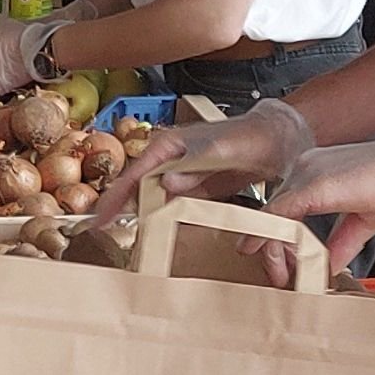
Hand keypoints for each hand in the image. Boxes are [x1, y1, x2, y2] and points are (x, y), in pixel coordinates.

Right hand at [83, 99, 315, 234]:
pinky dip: (155, 218)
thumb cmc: (249, 137)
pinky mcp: (191, 188)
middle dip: (116, 209)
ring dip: (133, 216)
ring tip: (112, 237)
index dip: (115, 197)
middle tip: (99, 234)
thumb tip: (164, 183)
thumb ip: (193, 165)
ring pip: (147, 198)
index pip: (134, 174)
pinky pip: (167, 205)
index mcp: (168, 146)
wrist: (275, 139)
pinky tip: (146, 232)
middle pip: (134, 187)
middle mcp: (167, 159)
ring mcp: (178, 175)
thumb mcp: (222, 150)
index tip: (100, 220)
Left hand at [263, 132, 374, 277]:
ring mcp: (307, 173)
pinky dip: (268, 237)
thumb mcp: (368, 222)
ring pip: (272, 214)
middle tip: (280, 276)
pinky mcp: (313, 185)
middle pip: (275, 212)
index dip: (282, 239)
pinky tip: (266, 255)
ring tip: (280, 275)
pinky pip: (276, 214)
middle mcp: (307, 168)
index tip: (287, 264)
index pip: (287, 209)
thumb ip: (343, 243)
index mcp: (319, 172)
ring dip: (271, 249)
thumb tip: (331, 265)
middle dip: (273, 248)